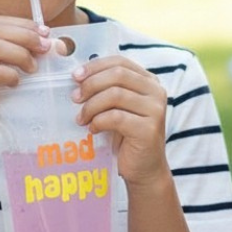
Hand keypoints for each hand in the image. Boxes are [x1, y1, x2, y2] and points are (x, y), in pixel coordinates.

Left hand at [72, 55, 168, 187]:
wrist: (144, 168)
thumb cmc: (127, 136)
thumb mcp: (119, 108)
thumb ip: (109, 90)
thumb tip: (79, 77)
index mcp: (149, 82)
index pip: (121, 62)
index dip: (96, 66)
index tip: (75, 76)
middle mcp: (156, 92)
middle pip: (118, 75)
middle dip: (91, 84)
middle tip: (74, 98)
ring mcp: (155, 110)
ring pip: (115, 95)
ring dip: (91, 106)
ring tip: (81, 118)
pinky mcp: (149, 129)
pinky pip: (115, 118)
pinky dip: (98, 122)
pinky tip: (93, 129)